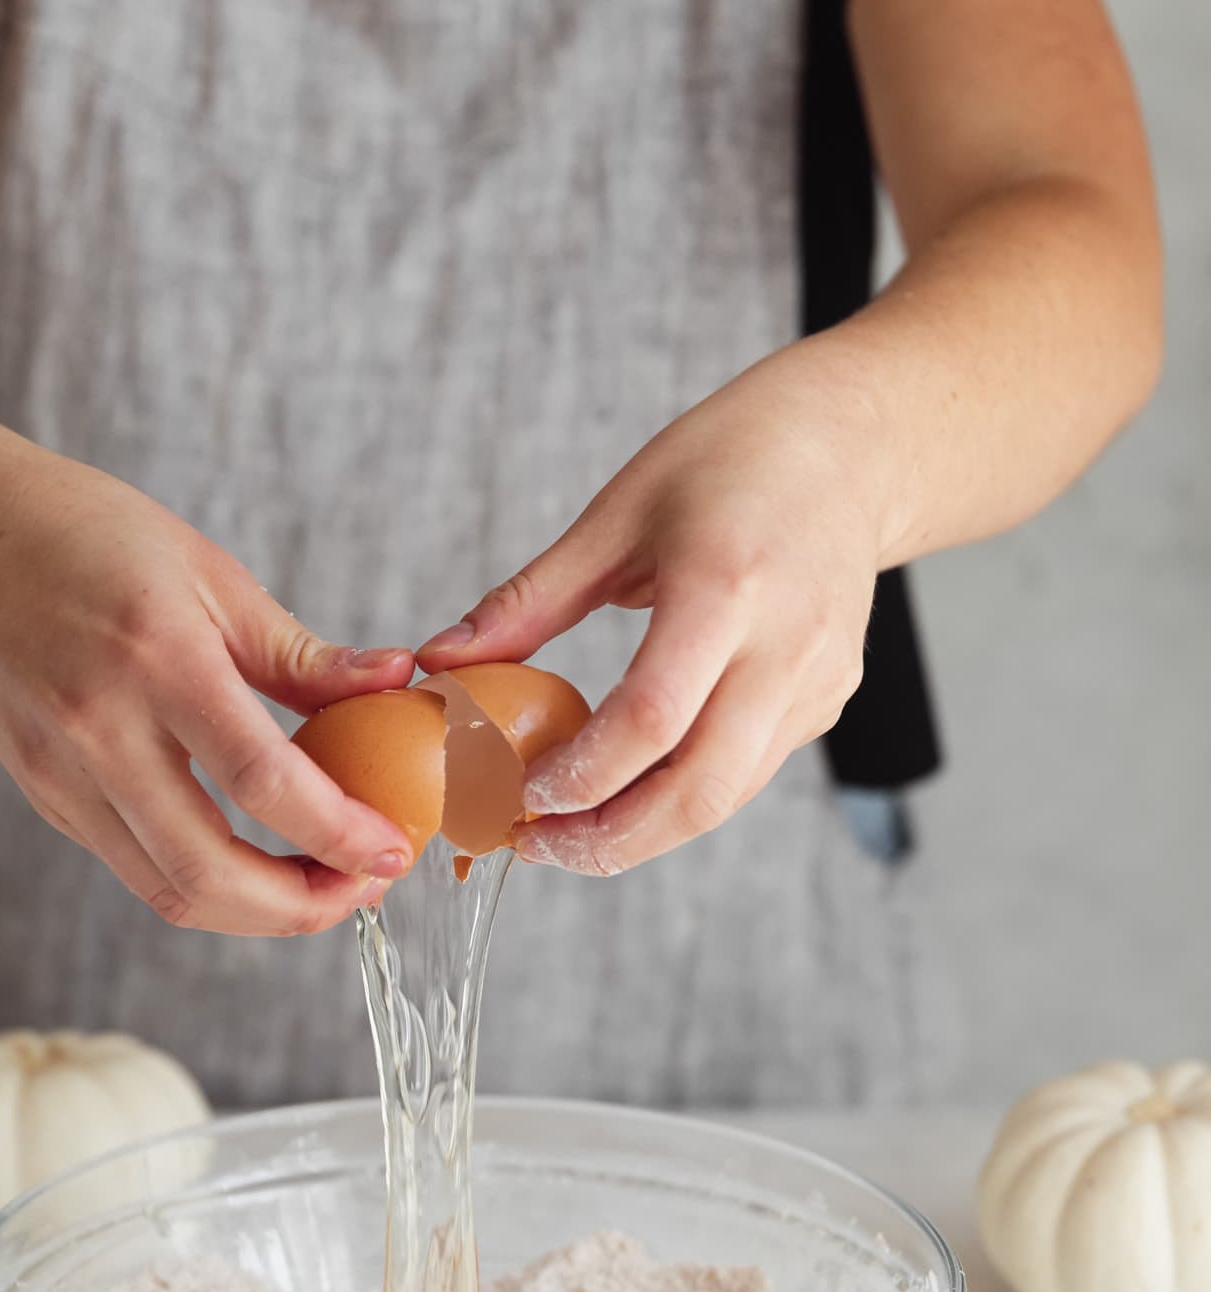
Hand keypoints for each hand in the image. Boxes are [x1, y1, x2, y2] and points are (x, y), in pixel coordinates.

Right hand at [0, 433, 415, 933]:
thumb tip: (394, 685)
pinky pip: (135, 868)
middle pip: (211, 873)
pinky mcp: (45, 798)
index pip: (261, 783)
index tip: (394, 851)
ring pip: (169, 892)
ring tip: (319, 886)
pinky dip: (205, 883)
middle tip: (363, 891)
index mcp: (155, 661)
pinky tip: (253, 857)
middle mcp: (99, 732)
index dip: (339, 833)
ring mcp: (61, 776)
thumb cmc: (80, 533)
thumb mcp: (206, 569)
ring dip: (256, 913)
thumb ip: (299, 653)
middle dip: (303, 907)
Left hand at [418, 363, 885, 872]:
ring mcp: (818, 681)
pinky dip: (682, 795)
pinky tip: (629, 785)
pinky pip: (748, 773)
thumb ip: (530, 600)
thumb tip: (442, 661)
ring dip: (642, 833)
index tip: (520, 794)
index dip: (581, 775)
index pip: (651, 719)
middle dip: (608, 840)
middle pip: (699, 791)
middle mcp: (787, 644)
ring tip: (569, 829)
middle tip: (536, 843)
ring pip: (726, 800)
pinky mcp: (829, 702)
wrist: (850, 448)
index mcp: (727, 585)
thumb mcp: (617, 513)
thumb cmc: (729, 461)